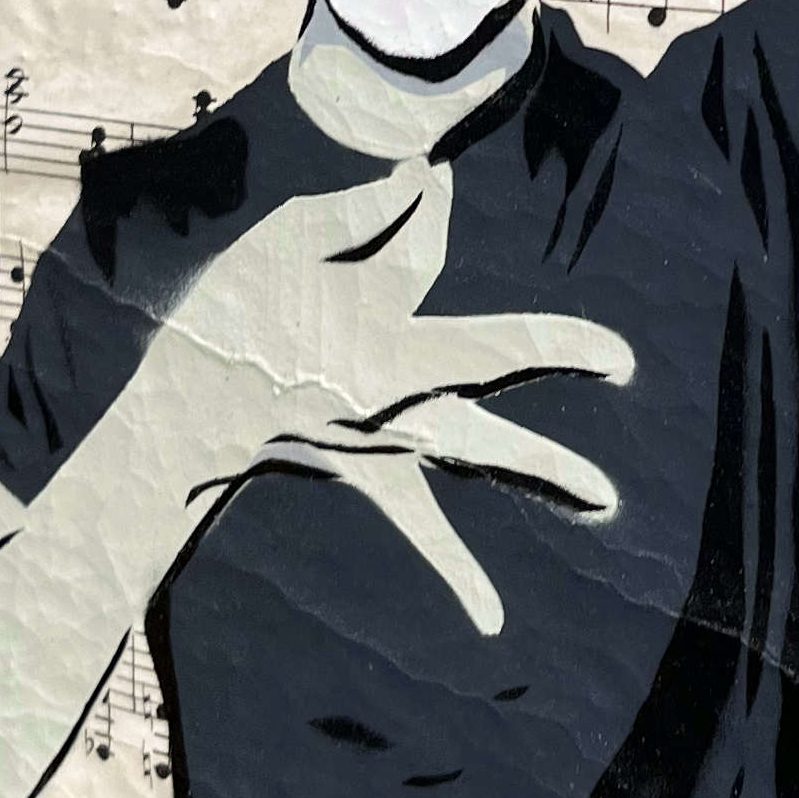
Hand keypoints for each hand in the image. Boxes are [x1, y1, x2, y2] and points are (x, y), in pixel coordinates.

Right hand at [140, 160, 634, 635]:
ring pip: (474, 447)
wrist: (176, 414)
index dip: (457, 237)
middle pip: (492, 363)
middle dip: (556, 353)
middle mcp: (397, 389)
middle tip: (622, 359)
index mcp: (378, 331)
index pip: (441, 268)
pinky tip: (494, 621)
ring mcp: (386, 436)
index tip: (480, 229)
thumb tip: (421, 177)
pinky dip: (457, 570)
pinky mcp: (368, 468)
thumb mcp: (279, 243)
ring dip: (543, 468)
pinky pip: (419, 525)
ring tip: (605, 496)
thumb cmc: (225, 317)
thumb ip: (355, 211)